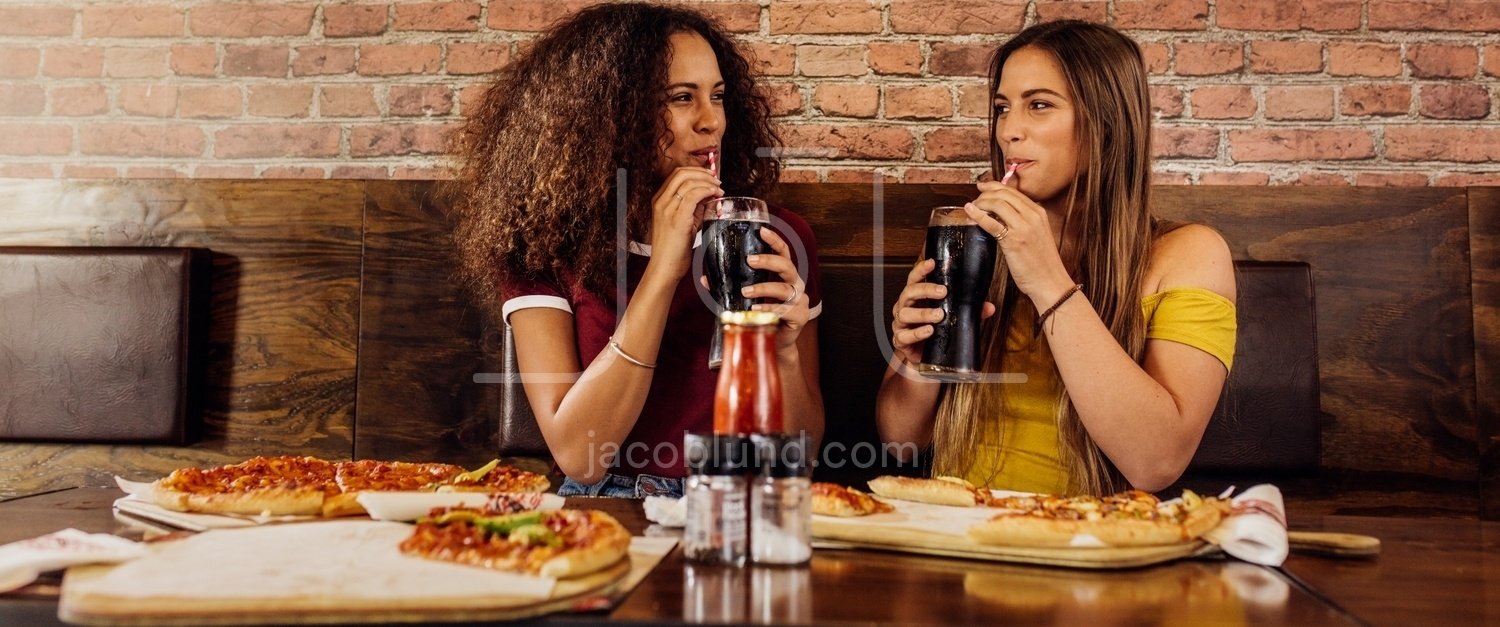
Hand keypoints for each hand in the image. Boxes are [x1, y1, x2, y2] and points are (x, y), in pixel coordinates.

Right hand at [646, 167, 722, 280]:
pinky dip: (707, 191)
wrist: (665, 268)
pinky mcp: (677, 217)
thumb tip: (709, 197)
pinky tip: (715, 195)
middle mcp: (661, 201)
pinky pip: (693, 195)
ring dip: (708, 182)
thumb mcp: (684, 223)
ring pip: (688, 181)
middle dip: (703, 173)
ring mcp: (667, 208)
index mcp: (659, 201)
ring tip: (719, 189)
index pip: (677, 175)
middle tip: (717, 180)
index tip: (710, 176)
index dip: (696, 171)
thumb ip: (694, 208)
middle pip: (681, 173)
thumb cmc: (674, 249)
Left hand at [743, 227, 809, 357]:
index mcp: (784, 275)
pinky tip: (755, 310)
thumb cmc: (762, 315)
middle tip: (749, 261)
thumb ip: (730, 287)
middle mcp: (795, 284)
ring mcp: (800, 300)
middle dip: (768, 261)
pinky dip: (769, 309)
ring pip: (785, 289)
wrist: (776, 343)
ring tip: (746, 292)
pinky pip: (786, 310)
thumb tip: (706, 279)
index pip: (783, 251)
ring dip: (764, 288)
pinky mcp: (800, 316)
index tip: (761, 231)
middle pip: (787, 266)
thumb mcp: (746, 298)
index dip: (774, 240)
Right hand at [889, 259, 995, 366]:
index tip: (932, 263)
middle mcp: (904, 307)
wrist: (924, 358)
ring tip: (939, 315)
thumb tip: (989, 307)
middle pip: (908, 292)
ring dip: (923, 313)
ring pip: (905, 314)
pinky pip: (905, 336)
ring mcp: (900, 324)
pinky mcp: (900, 341)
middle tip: (943, 291)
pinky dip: (917, 333)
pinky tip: (929, 331)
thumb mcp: (951, 318)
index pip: (914, 280)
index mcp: (915, 298)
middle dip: (925, 290)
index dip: (921, 270)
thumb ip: (968, 311)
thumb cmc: (935, 332)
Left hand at [964, 181, 1074, 303]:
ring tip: (973, 207)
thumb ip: (1024, 222)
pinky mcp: (1013, 241)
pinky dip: (978, 214)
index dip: (995, 186)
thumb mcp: (1037, 234)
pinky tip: (969, 211)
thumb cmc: (1042, 262)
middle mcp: (1032, 216)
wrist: (1050, 281)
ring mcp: (1023, 227)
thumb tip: (1002, 215)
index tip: (983, 187)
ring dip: (981, 202)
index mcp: (1039, 212)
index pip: (1013, 192)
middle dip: (986, 193)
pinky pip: (991, 223)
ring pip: (997, 203)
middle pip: (1004, 194)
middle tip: (976, 198)